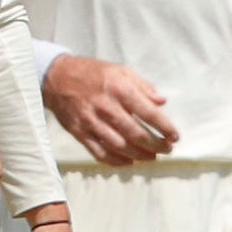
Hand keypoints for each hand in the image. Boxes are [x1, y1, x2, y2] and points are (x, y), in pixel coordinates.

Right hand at [43, 52, 176, 165]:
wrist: (56, 77)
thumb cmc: (93, 73)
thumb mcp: (120, 70)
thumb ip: (143, 86)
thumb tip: (162, 102)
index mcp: (119, 89)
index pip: (148, 113)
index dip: (164, 127)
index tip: (175, 136)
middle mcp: (106, 107)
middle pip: (136, 134)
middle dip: (156, 145)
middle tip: (167, 149)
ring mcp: (91, 122)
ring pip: (120, 146)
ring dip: (140, 155)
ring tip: (152, 156)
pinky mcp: (79, 132)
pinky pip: (100, 152)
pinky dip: (116, 161)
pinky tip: (129, 161)